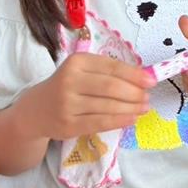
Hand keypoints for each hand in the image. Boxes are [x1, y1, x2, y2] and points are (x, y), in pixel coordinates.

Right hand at [20, 52, 152, 140]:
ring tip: (144, 108)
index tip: (151, 80)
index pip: (112, 67)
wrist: (35, 110)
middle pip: (111, 87)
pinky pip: (100, 122)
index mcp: (77, 62)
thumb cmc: (67, 86)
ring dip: (131, 108)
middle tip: (147, 97)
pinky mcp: (68, 125)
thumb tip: (143, 78)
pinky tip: (132, 119)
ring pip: (107, 106)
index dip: (134, 74)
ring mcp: (67, 104)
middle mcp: (70, 80)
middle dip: (134, 93)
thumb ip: (108, 72)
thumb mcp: (82, 71)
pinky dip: (119, 120)